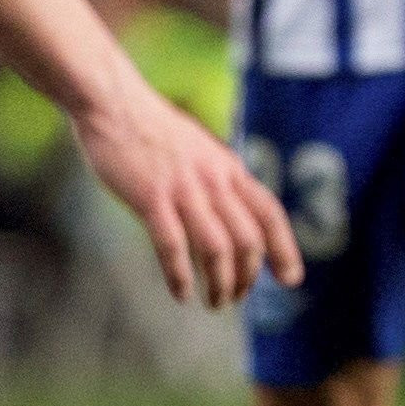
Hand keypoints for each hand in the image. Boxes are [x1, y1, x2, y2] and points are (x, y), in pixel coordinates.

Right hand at [76, 77, 301, 307]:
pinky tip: (181, 293)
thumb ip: (218, 178)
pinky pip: (172, 245)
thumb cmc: (152, 130)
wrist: (113, 103)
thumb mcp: (200, 150)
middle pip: (248, 239)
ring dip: (220, 282)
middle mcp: (214, 180)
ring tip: (215, 302)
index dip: (285, 248)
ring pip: (216, 248)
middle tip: (237, 297)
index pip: (269, 213)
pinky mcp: (151, 197)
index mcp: (228, 168)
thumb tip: (233, 211)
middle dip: (247, 276)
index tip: (291, 279)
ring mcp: (184, 188)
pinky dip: (180, 275)